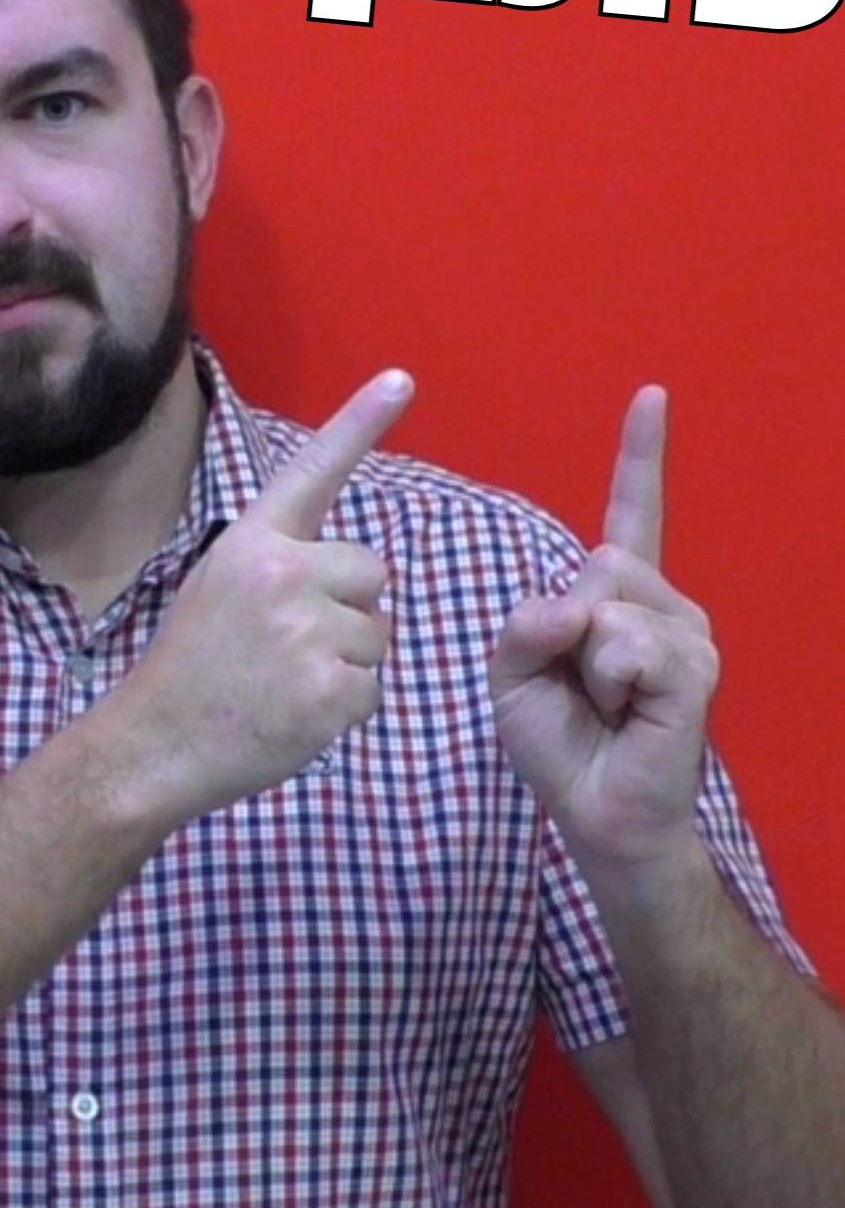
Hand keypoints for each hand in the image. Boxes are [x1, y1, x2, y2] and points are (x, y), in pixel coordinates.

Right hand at [112, 368, 414, 826]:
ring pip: (377, 633)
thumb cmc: (190, 666)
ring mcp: (310, 632)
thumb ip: (277, 561)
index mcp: (253, 541)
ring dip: (346, 660)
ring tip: (285, 682)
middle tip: (289, 644)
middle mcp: (285, 573)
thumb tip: (343, 570)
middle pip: (371, 570)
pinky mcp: (332, 689)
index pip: (315, 469)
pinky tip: (295, 714)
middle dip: (347, 606)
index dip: (362, 421)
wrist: (155, 743)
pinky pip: (373, 688)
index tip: (403, 378)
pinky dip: (344, 708)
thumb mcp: (217, 585)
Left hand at [488, 387, 720, 873]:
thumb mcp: (513, 672)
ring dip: (583, 661)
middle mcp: (663, 603)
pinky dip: (607, 676)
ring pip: (609, 598)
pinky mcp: (694, 669)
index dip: (641, 455)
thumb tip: (577, 604)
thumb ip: (525, 622)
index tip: (651, 394)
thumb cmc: (559, 742)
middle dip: (563, 626)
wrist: (596, 813)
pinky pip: (628, 640)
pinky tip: (625, 710)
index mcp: (620, 596)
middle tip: (580, 686)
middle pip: (598, 559)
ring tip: (605, 704)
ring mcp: (687, 633)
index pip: (633, 512)